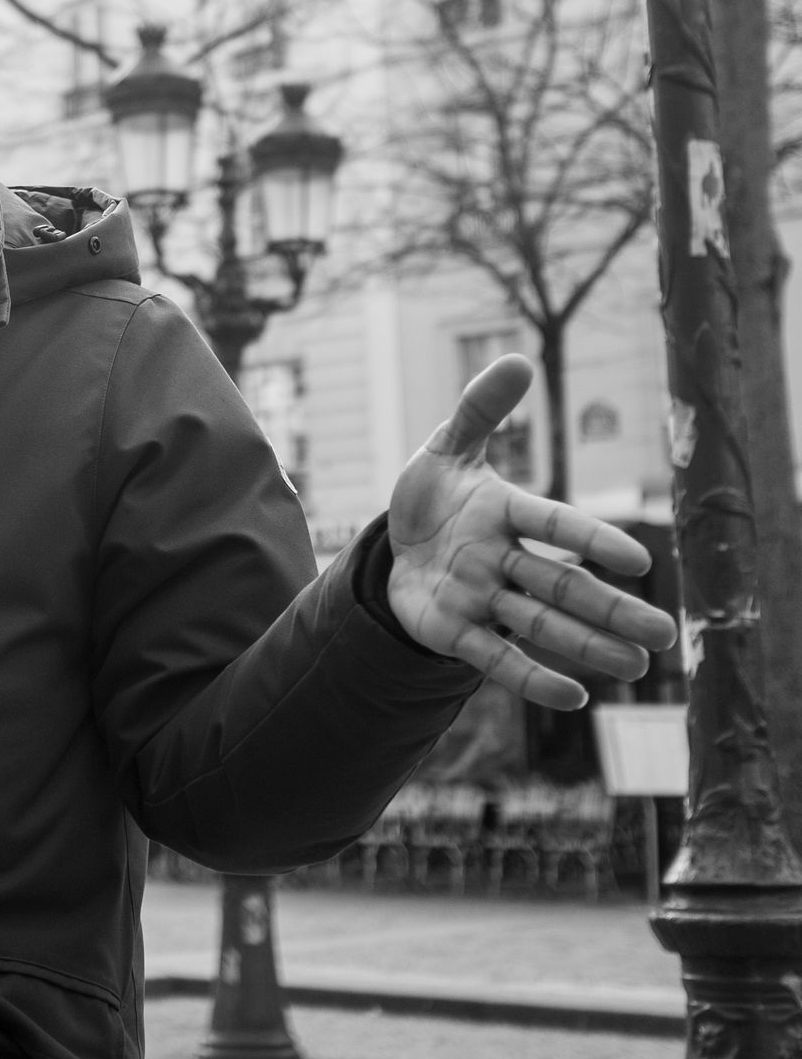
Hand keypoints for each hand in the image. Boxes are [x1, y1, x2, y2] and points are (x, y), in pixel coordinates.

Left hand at [387, 354, 677, 707]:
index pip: (554, 525)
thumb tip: (518, 360)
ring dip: (585, 646)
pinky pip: (494, 658)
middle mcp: (501, 558)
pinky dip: (531, 677)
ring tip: (636, 668)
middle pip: (561, 585)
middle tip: (665, 636)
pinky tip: (575, 698)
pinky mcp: (453, 631)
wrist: (393, 542)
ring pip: (538, 622)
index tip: (638, 560)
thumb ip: (479, 410)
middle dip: (609, 611)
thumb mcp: (445, 448)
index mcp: (505, 511)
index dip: (591, 540)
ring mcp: (480, 598)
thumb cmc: (433, 494)